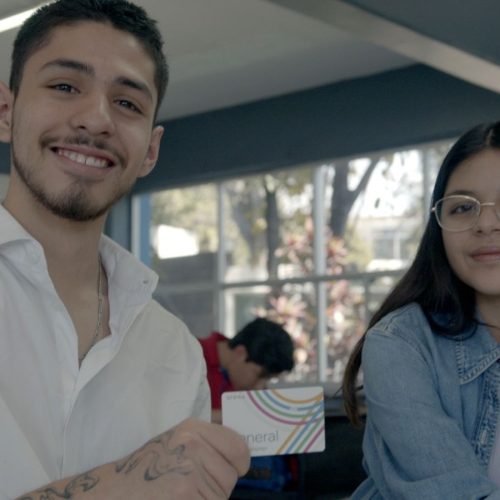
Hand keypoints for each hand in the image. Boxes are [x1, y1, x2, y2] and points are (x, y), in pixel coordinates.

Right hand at [114, 417, 249, 497]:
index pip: (239, 447)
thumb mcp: (177, 443)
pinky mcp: (185, 495)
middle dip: (217, 488)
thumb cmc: (148, 470)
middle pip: (231, 477)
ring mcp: (189, 472)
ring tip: (180, 494)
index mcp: (193, 429)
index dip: (238, 463)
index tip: (233, 468)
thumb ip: (208, 444)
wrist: (113, 492)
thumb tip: (243, 454)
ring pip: (221, 497)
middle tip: (189, 486)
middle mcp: (193, 445)